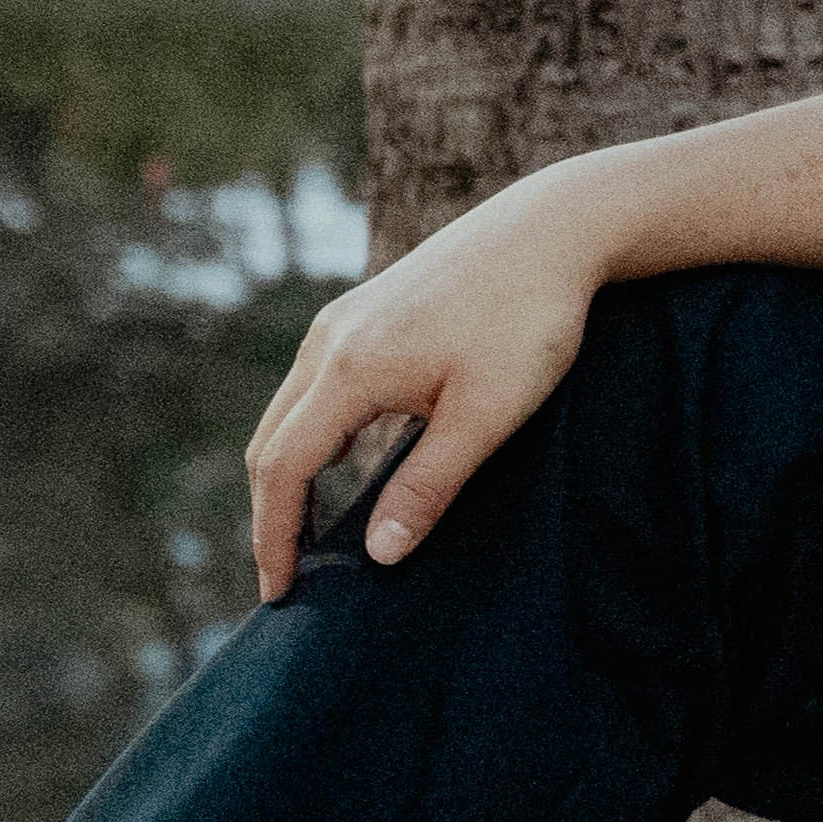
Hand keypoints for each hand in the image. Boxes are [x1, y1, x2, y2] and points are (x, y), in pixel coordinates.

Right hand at [239, 174, 614, 597]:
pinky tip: (338, 464)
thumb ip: (429, 485)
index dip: (274, 536)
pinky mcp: (365, 312)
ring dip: (288, 475)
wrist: (552, 228)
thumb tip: (379, 555)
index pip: (284, 469)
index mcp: (350, 368)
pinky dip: (309, 438)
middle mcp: (330, 340)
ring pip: (289, 412)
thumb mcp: (488, 414)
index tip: (279, 592)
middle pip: (271, 443)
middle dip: (270, 514)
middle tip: (285, 577)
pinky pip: (314, 388)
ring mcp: (344, 321)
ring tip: (305, 534)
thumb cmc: (529, 320)